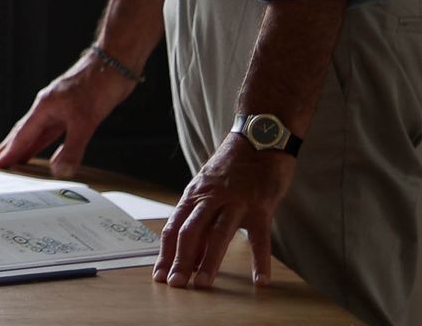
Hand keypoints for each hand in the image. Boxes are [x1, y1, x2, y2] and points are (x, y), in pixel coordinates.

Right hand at [0, 52, 136, 177]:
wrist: (115, 63)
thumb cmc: (99, 83)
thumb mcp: (86, 120)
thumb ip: (72, 148)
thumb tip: (60, 170)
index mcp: (45, 107)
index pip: (22, 134)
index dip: (10, 151)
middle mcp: (48, 107)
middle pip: (24, 132)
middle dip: (10, 148)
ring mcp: (59, 108)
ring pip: (37, 132)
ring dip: (26, 146)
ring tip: (15, 159)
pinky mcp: (72, 110)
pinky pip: (51, 130)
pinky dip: (43, 141)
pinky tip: (43, 148)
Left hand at [153, 133, 295, 288]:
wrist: (260, 136)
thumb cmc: (233, 167)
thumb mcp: (210, 186)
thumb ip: (201, 214)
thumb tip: (193, 249)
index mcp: (194, 194)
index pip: (173, 227)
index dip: (165, 253)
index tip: (159, 275)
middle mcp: (211, 198)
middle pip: (190, 232)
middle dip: (180, 261)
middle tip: (175, 285)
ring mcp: (236, 202)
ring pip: (217, 235)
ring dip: (208, 262)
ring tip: (202, 285)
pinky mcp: (261, 205)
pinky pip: (260, 237)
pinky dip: (259, 260)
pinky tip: (259, 280)